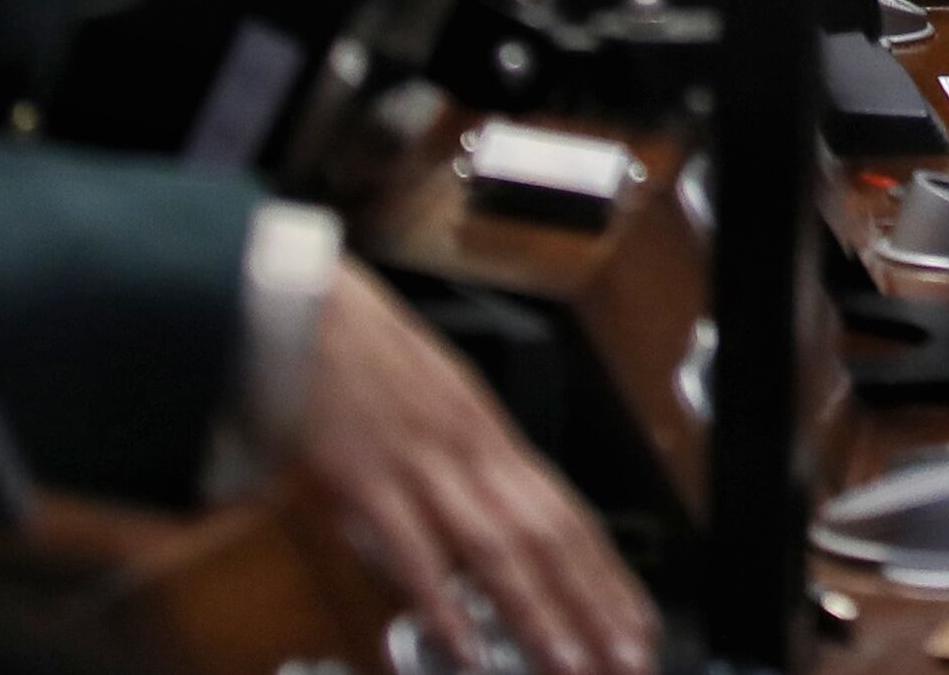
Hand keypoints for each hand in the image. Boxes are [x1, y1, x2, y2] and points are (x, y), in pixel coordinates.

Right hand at [296, 260, 651, 674]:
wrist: (310, 310)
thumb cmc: (367, 359)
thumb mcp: (436, 409)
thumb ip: (463, 474)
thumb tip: (488, 537)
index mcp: (494, 439)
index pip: (570, 517)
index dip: (608, 575)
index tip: (637, 625)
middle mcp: (476, 452)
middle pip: (551, 539)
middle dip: (593, 608)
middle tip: (627, 660)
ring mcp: (426, 466)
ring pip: (498, 548)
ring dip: (539, 612)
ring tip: (569, 664)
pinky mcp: (368, 478)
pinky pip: (415, 549)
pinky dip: (443, 602)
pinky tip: (466, 648)